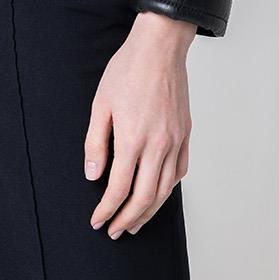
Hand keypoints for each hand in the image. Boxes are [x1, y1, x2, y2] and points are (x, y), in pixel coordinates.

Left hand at [84, 10, 196, 237]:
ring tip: (134, 223)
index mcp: (133, 139)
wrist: (160, 47)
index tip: (97, 221)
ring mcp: (175, 141)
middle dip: (127, 220)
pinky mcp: (185, 134)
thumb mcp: (100, 105)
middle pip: (144, 198)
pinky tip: (158, 194)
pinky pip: (179, 171)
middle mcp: (158, 146)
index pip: (118, 189)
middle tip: (114, 231)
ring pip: (165, 190)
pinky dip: (168, 189)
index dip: (106, 210)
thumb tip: (93, 176)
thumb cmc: (127, 70)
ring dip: (149, 212)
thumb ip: (95, 144)